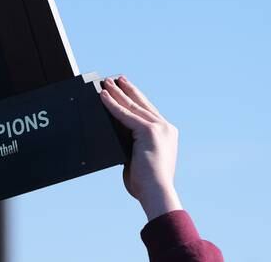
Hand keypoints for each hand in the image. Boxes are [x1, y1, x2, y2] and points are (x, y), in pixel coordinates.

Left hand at [100, 76, 182, 220]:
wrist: (156, 191)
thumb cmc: (146, 183)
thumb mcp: (139, 157)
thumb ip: (132, 144)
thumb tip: (117, 134)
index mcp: (167, 134)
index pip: (148, 111)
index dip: (136, 98)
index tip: (127, 87)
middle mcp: (165, 128)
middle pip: (142, 104)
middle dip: (127, 90)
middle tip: (116, 78)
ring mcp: (159, 128)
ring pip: (132, 106)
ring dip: (117, 93)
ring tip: (106, 83)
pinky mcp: (149, 130)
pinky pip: (125, 114)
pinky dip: (112, 104)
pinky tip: (103, 96)